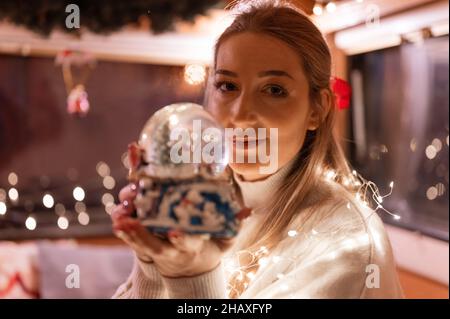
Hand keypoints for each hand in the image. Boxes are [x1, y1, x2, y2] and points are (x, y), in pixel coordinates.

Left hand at [111, 182, 247, 277]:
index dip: (182, 237)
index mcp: (193, 248)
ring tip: (119, 218)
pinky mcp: (149, 251)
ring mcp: (159, 252)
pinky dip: (126, 234)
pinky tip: (117, 221)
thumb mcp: (225, 242)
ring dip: (129, 232)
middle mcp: (173, 251)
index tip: (175, 230)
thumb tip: (248, 210)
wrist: (194, 269)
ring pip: (141, 244)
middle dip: (145, 234)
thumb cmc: (210, 249)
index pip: (187, 242)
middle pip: (157, 246)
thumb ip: (234, 226)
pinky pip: (135, 244)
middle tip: (133, 221)